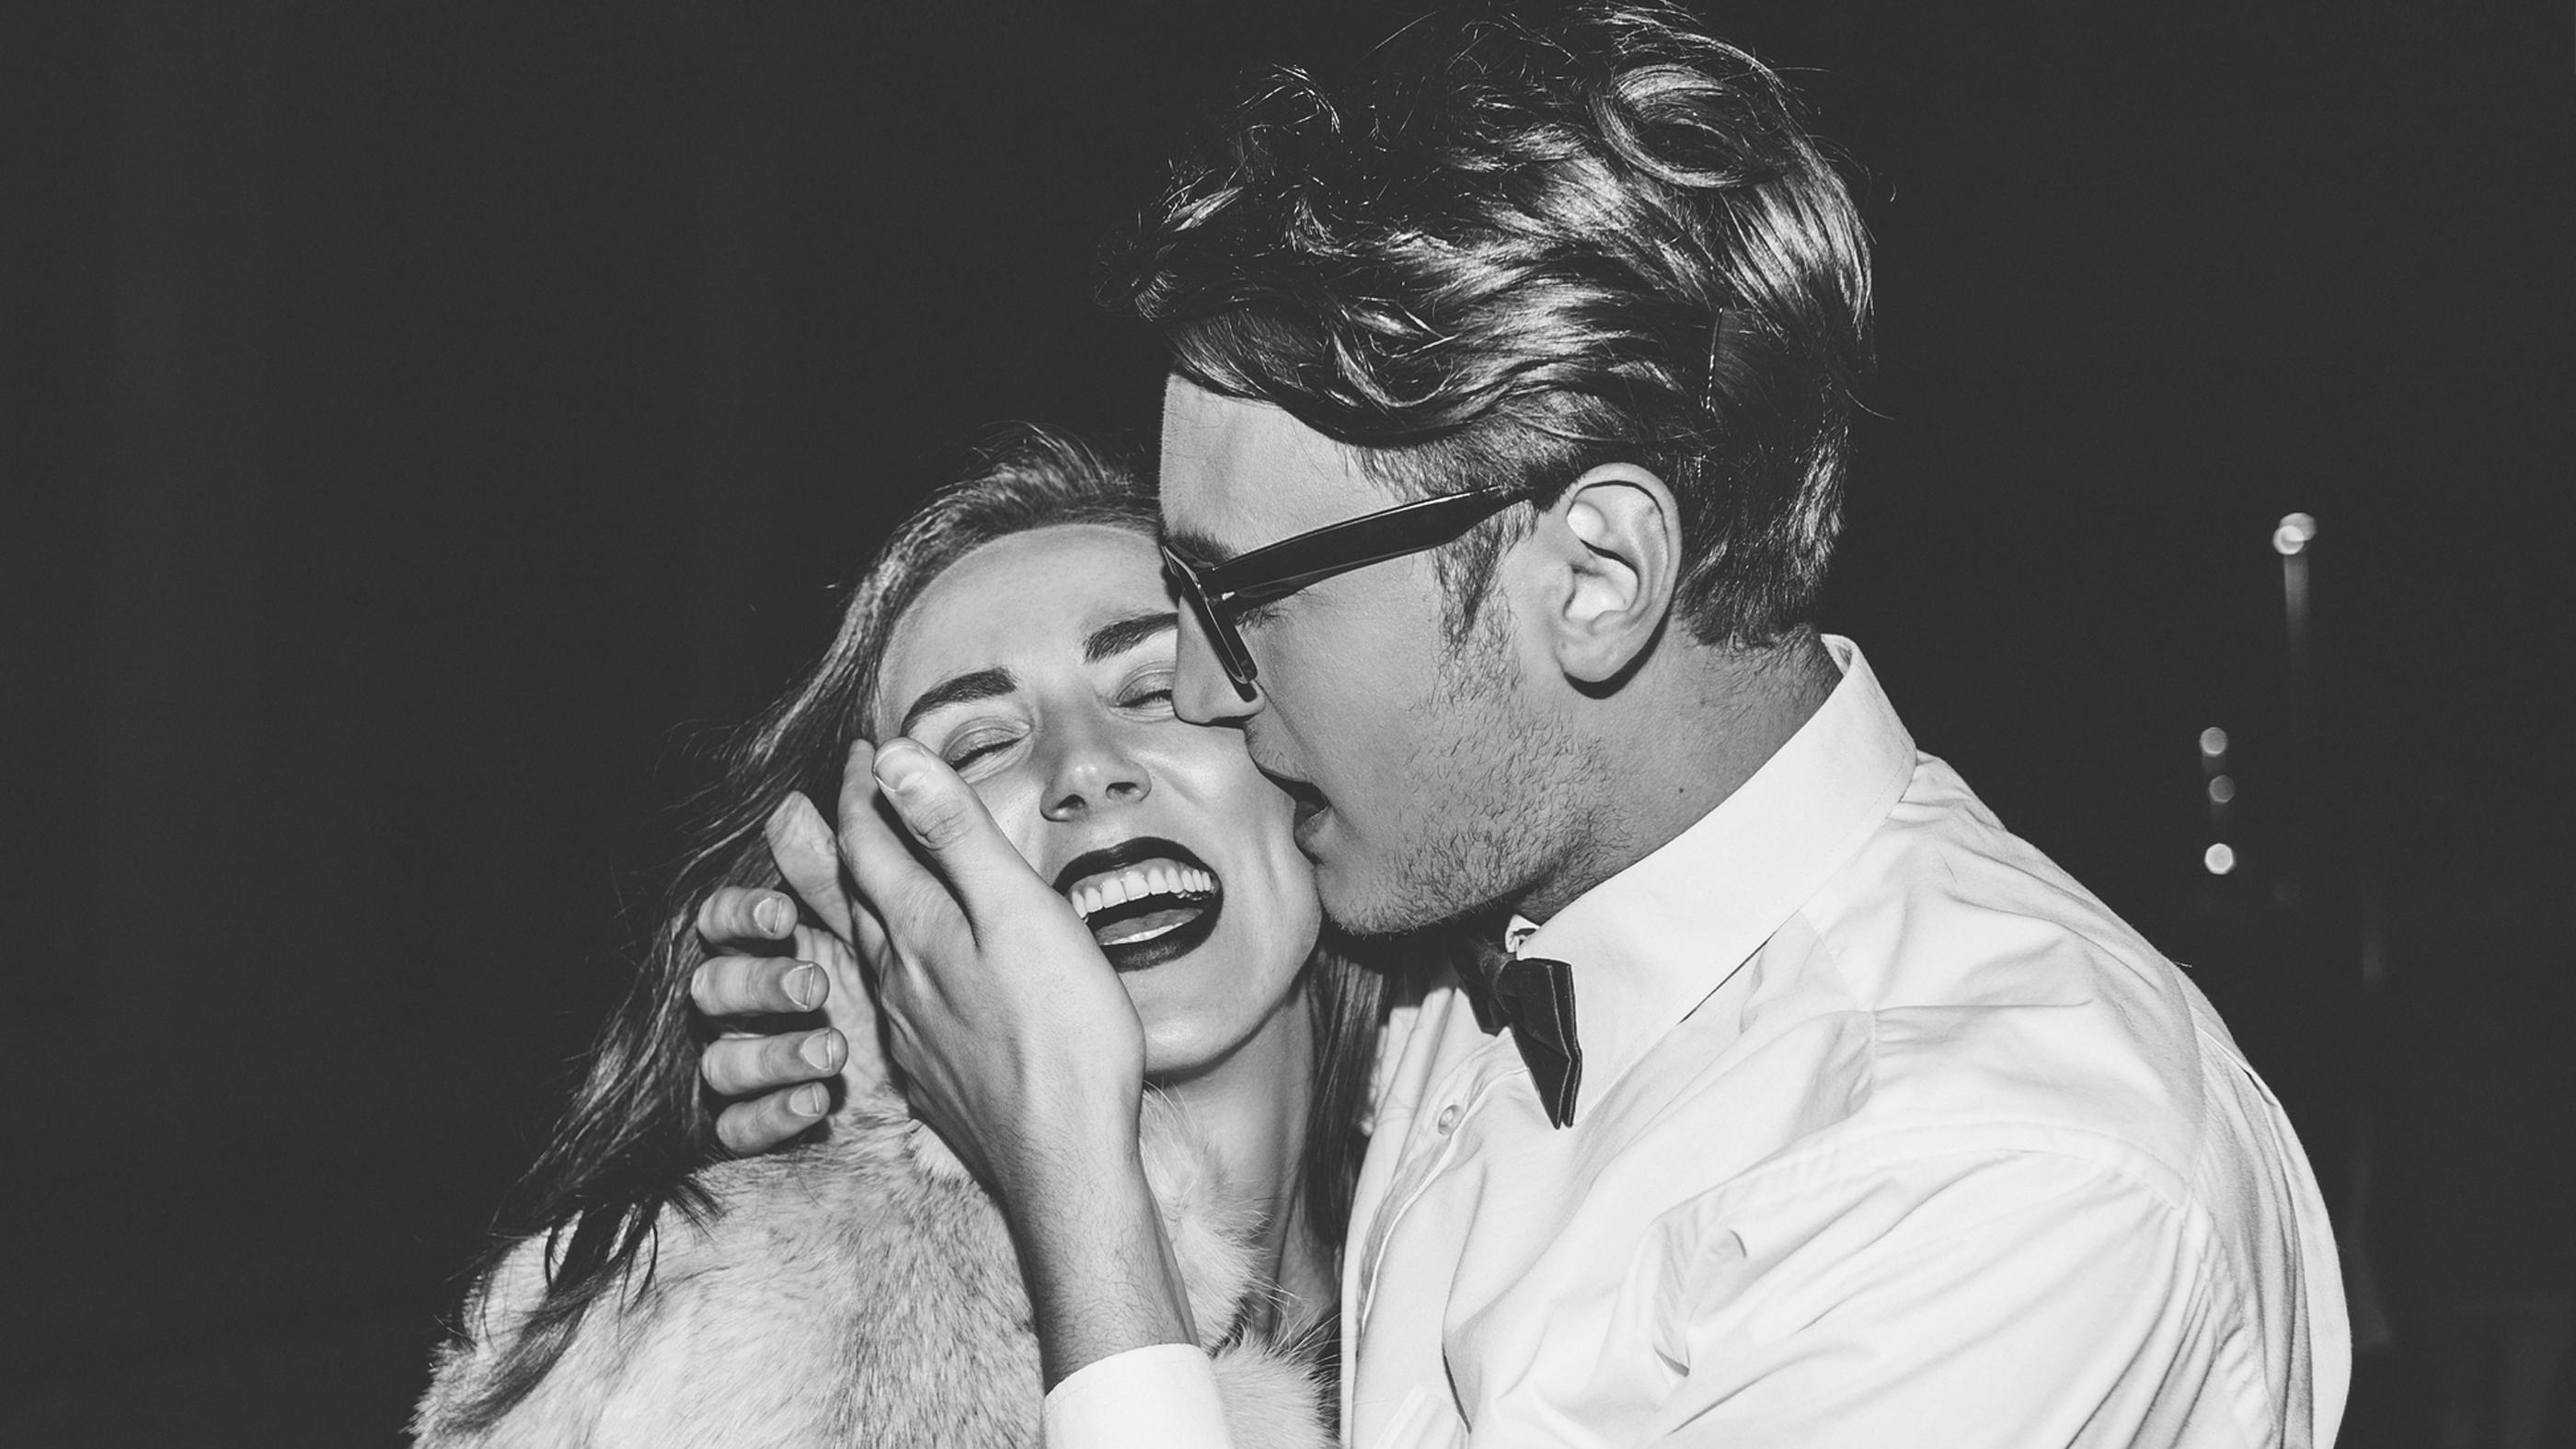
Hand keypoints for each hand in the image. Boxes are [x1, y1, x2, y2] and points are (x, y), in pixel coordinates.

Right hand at [693, 792, 892, 1153]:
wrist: (972, 1081)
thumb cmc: (921, 987)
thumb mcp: (882, 927)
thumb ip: (838, 869)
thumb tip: (797, 803)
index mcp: (778, 946)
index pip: (723, 922)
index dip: (740, 916)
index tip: (782, 917)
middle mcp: (759, 1003)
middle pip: (711, 988)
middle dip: (756, 985)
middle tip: (814, 987)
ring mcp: (763, 1064)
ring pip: (720, 1061)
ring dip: (767, 1054)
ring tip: (832, 1050)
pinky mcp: (776, 1120)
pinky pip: (736, 1126)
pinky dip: (768, 1114)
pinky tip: (817, 1101)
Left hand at [842, 737, 1191, 1383]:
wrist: (1065, 1160)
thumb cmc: (1062, 1033)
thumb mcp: (1017, 910)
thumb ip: (954, 832)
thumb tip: (893, 759)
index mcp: (915, 928)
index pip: (866, 838)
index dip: (861, 786)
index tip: (865, 750)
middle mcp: (895, 978)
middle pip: (856, 890)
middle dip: (854, 834)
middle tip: (858, 797)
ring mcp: (909, 1032)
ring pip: (870, 947)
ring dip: (868, 898)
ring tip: (878, 873)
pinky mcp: (932, 1075)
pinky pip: (895, 1000)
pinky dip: (895, 961)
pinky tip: (916, 975)